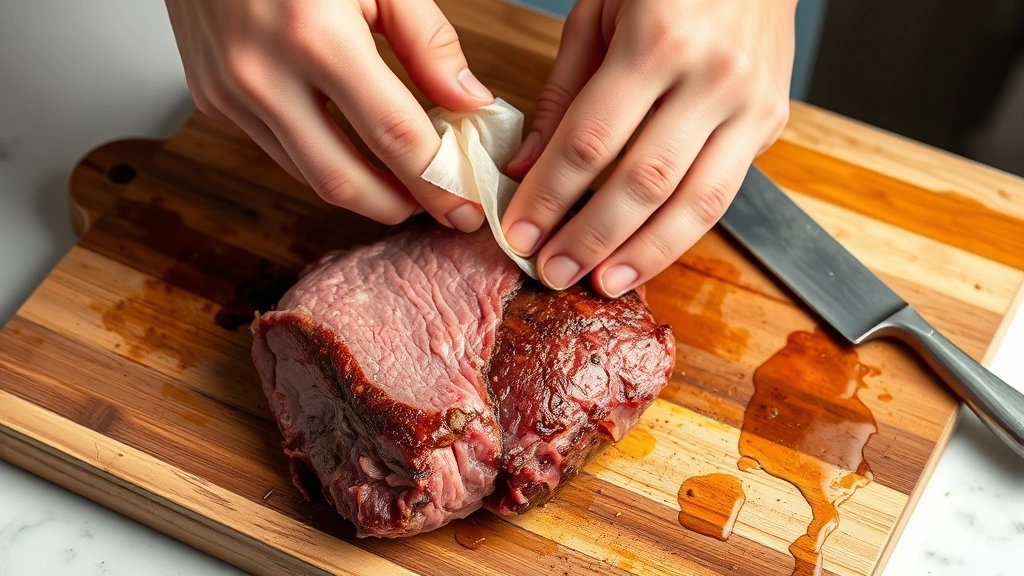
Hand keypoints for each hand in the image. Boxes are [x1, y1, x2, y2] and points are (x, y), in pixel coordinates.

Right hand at [164, 0, 492, 229]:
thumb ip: (426, 40)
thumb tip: (467, 102)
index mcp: (315, 36)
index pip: (394, 136)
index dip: (438, 182)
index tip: (466, 206)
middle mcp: (262, 73)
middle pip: (343, 180)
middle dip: (399, 208)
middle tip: (438, 210)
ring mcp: (229, 91)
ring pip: (307, 174)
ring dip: (362, 191)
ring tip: (405, 185)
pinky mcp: (211, 97)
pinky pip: (278, 149)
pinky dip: (322, 160)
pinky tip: (355, 151)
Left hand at [501, 0, 795, 295]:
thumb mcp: (597, 12)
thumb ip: (562, 93)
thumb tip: (526, 168)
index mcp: (658, 38)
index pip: (590, 141)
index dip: (549, 196)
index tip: (518, 233)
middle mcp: (712, 75)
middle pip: (642, 181)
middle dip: (590, 237)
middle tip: (551, 271)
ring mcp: (751, 102)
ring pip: (695, 202)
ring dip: (643, 253)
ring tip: (601, 283)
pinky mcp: (771, 122)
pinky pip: (723, 194)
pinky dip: (681, 233)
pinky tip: (646, 255)